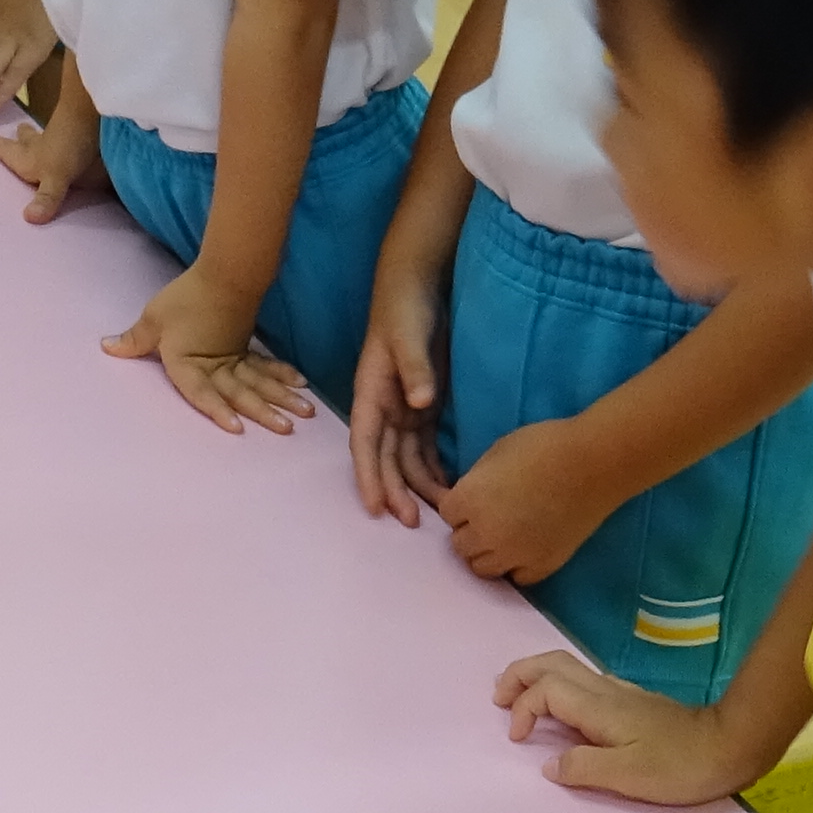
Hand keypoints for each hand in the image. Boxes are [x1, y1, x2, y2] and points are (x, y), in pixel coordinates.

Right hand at [0, 106, 106, 221]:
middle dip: (21, 137)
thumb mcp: (56, 176)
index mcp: (29, 157)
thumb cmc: (68, 145)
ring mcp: (62, 134)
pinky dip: (66, 134)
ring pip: (46, 134)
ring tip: (38, 133)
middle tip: (18, 131)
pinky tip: (72, 137)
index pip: (8, 151)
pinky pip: (69, 132)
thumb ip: (46, 198)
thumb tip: (29, 219)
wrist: (94, 112)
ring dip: (41, 135)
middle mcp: (42, 144)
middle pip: (27, 139)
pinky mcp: (81, 128)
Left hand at [106, 264, 312, 434]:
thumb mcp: (153, 319)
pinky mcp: (245, 346)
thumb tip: (108, 348)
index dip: (217, 411)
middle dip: (265, 411)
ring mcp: (235, 357)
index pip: (202, 392)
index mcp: (189, 363)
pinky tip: (300, 384)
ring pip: (260, 381)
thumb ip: (133, 340)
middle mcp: (216, 365)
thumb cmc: (185, 298)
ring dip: (282, 397)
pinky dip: (282, 375)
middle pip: (241, 391)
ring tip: (306, 413)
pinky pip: (266, 366)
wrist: (222, 273)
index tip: (237, 428)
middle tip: (287, 429)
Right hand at [348, 267, 453, 527]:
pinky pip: (425, 447)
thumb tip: (420, 404)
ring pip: (406, 459)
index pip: (366, 444)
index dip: (368, 477)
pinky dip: (433, 469)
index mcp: (371, 394)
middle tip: (413, 523)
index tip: (374, 508)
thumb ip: (415, 369)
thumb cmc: (406, 310)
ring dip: (416, 487)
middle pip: (386, 460)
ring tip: (437, 515)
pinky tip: (445, 489)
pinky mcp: (424, 407)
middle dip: (396, 492)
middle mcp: (384, 408)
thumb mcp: (408, 335)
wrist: (418, 288)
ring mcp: (404, 410)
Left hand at [437, 415, 610, 586]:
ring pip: (482, 568)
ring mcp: (514, 554)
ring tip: (506, 534)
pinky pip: (516, 577)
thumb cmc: (545, 445)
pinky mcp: (542, 566)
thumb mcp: (497, 452)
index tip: (477, 495)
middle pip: (460, 545)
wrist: (594, 463)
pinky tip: (526, 546)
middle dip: (470, 530)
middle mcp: (486, 534)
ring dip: (488, 551)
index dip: (461, 503)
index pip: (446, 514)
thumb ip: (475, 480)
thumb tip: (470, 497)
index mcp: (470, 500)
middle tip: (492, 514)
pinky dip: (516, 564)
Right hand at [495, 650, 759, 805]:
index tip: (519, 739)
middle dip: (518, 674)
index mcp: (598, 707)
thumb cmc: (678, 766)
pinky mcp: (630, 701)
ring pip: (566, 668)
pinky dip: (557, 687)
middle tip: (498, 698)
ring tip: (517, 700)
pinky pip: (581, 681)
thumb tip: (549, 765)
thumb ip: (582, 768)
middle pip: (551, 662)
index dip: (522, 709)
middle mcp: (605, 691)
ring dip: (535, 677)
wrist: (728, 746)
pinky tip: (559, 711)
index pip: (545, 690)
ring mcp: (619, 692)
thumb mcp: (627, 776)